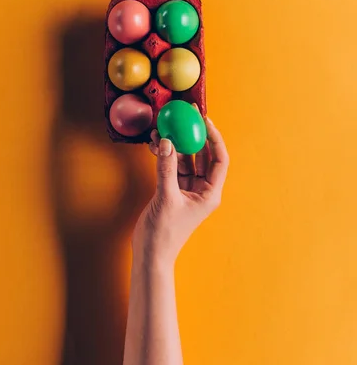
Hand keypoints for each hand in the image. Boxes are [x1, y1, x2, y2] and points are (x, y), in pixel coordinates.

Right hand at [132, 115, 228, 267]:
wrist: (150, 254)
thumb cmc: (164, 233)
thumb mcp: (166, 198)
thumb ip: (166, 168)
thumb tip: (168, 142)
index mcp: (209, 193)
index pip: (219, 159)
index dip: (214, 138)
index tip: (205, 120)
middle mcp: (201, 189)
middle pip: (203, 155)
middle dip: (194, 135)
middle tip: (187, 115)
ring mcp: (187, 189)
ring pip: (185, 158)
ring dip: (175, 143)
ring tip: (163, 128)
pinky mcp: (172, 189)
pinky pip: (171, 165)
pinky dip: (165, 154)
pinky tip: (156, 143)